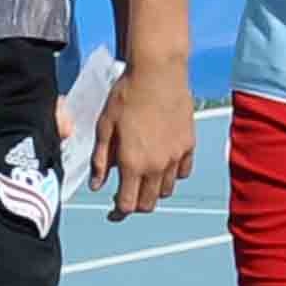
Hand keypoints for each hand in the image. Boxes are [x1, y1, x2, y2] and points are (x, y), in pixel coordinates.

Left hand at [95, 56, 192, 220]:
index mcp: (133, 163)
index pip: (128, 204)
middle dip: (136, 205)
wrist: (157, 72)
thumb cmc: (127, 95)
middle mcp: (157, 165)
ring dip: (153, 190)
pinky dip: (172, 174)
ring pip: (165, 189)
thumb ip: (101, 160)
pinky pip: (183, 172)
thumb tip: (97, 184)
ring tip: (143, 178)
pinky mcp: (188, 144)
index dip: (118, 213)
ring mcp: (175, 156)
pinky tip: (163, 164)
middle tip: (126, 196)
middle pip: (148, 203)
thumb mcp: (105, 127)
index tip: (113, 212)